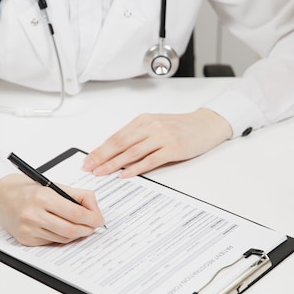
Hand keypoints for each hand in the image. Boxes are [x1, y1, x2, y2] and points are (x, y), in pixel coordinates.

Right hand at [0, 174, 105, 245]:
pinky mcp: (25, 239)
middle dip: (87, 229)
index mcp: (42, 197)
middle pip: (71, 229)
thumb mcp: (52, 185)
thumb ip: (77, 195)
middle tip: (94, 226)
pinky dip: (61, 237)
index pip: (75, 213)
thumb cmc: (26, 188)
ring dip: (76, 234)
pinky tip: (63, 229)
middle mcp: (34, 214)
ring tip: (80, 226)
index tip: (99, 219)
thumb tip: (95, 209)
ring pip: (63, 238)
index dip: (92, 218)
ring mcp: (28, 229)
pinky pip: (51, 242)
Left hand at [83, 108, 231, 177]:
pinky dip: (136, 168)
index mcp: (143, 120)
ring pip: (132, 152)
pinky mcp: (173, 148)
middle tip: (89, 168)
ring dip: (114, 164)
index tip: (88, 160)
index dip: (100, 149)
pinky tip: (125, 174)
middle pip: (120, 144)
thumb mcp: (155, 125)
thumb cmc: (180, 127)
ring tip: (101, 172)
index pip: (116, 137)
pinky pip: (150, 160)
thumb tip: (113, 151)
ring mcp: (162, 137)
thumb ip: (136, 136)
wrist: (206, 124)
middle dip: (101, 157)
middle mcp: (150, 126)